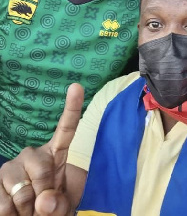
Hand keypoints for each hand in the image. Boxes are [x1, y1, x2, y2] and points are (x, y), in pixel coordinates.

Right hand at [0, 83, 83, 215]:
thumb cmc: (51, 210)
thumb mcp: (63, 208)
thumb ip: (59, 205)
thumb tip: (44, 200)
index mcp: (56, 155)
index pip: (66, 129)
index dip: (72, 108)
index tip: (77, 86)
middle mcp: (33, 155)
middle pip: (41, 165)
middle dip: (43, 190)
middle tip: (42, 206)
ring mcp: (12, 166)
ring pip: (18, 184)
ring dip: (24, 207)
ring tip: (27, 210)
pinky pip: (1, 200)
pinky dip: (8, 213)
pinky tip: (12, 212)